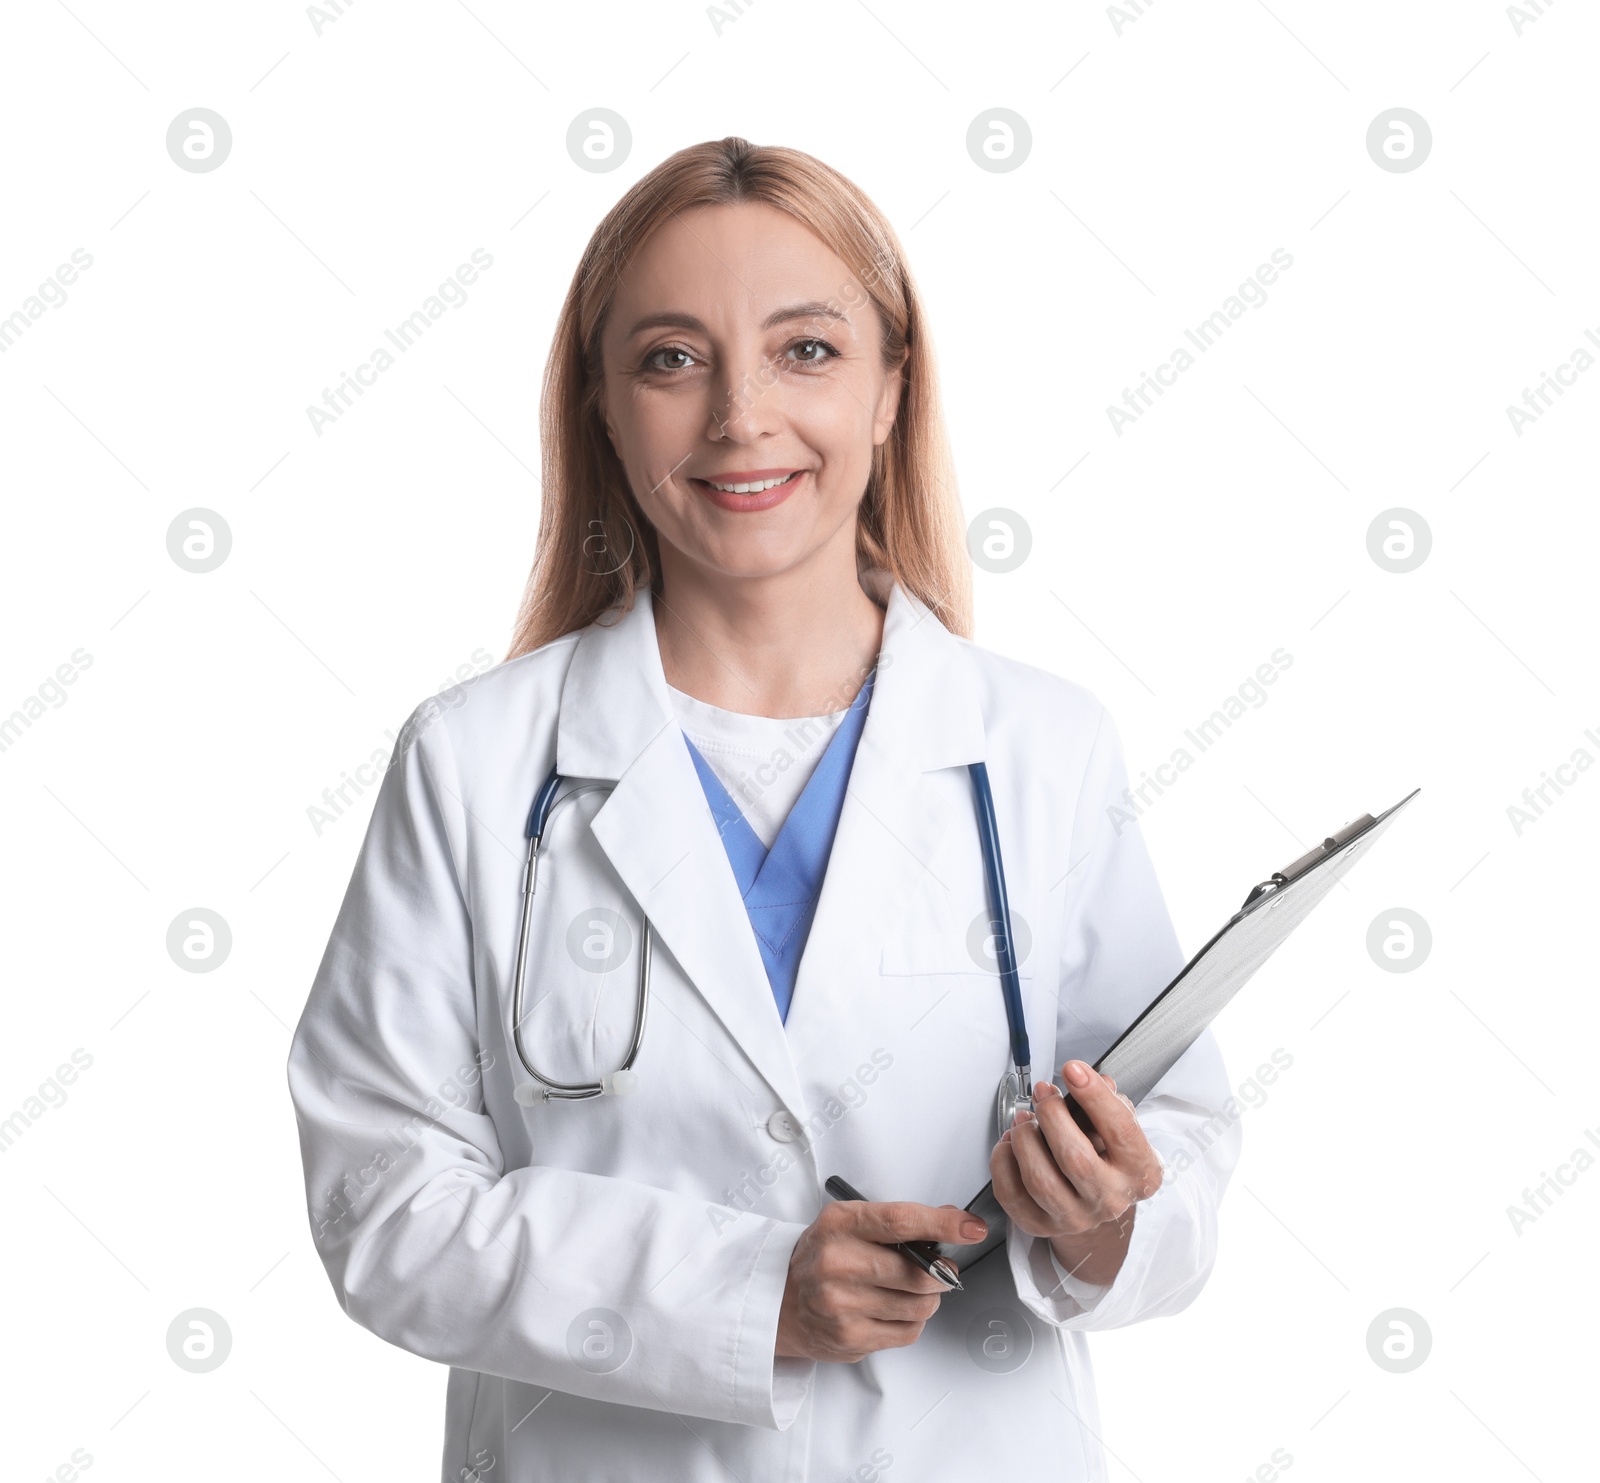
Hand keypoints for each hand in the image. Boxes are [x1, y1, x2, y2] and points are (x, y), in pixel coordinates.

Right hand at [775, 1200, 987, 1362]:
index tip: (971, 1228)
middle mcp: (838, 1263)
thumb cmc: (821, 1256)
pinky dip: (912, 1321)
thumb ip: (898, 1222)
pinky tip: (892, 1310)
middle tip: (943, 1270)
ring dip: (929, 1298)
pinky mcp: (850, 1339)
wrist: (779, 1300)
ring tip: (911, 1291)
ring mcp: (842, 1305)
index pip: (902, 1222)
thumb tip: (953, 1222)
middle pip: (918, 1273)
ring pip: (920, 1306)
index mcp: (840, 1225)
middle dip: (943, 1273)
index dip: (944, 1225)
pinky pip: (908, 1332)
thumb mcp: (850, 1223)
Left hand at [989, 1060, 1162, 1286]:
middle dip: (1052, 1116)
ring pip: (1040, 1180)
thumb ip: (1106, 1101)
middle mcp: (1110, 1200)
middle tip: (1043, 1093)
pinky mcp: (1041, 1225)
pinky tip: (1011, 1143)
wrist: (1095, 1199)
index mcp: (1139, 1171)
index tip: (1073, 1069)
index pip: (1120, 1131)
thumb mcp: (1117, 1125)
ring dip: (1025, 1139)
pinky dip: (1003, 1161)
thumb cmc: (1106, 1154)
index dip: (1095, 1097)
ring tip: (1025, 1119)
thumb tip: (1092, 1079)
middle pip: (1075, 1159)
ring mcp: (1075, 1218)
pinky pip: (1011, 1194)